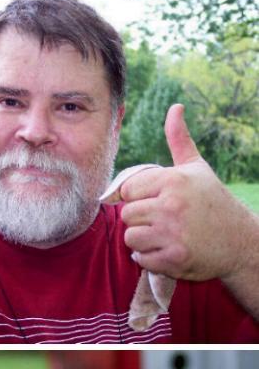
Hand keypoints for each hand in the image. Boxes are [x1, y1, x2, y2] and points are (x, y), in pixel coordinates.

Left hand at [120, 103, 245, 282]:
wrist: (240, 242)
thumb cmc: (214, 203)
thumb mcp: (198, 169)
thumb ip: (179, 140)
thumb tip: (175, 108)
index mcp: (174, 181)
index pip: (129, 189)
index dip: (138, 197)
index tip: (153, 202)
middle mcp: (171, 206)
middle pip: (127, 215)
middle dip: (140, 220)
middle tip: (160, 222)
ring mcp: (172, 234)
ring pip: (131, 238)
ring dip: (142, 241)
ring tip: (162, 236)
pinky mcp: (173, 260)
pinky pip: (141, 259)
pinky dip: (149, 259)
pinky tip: (166, 251)